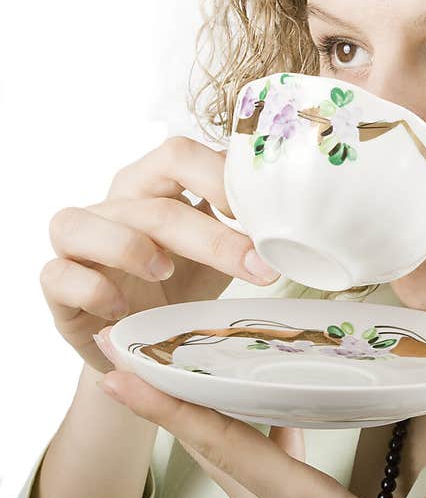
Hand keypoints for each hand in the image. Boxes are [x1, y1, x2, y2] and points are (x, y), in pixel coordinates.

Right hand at [40, 136, 279, 373]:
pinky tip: (123, 311)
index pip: (179, 154)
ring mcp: (78, 242)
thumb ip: (242, 230)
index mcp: (155, 186)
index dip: (220, 177)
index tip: (266, 217)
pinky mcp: (56, 283)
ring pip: (84, 223)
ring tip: (166, 272)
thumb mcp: (217, 255)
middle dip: (211, 236)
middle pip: (152, 201)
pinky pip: (58, 274)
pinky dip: (93, 290)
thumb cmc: (181, 286)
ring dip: (130, 248)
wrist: (140, 343)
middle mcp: (114, 205)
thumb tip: (297, 223)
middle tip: (258, 268)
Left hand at [93, 327, 425, 497]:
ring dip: (201, 415)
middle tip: (133, 355)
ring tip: (188, 367)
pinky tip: (271, 404)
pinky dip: (251, 431)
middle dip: (167, 404)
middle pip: (210, 451)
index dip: (173, 410)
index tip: (121, 375)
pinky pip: (261, 466)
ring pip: (228, 461)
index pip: (230, 449)